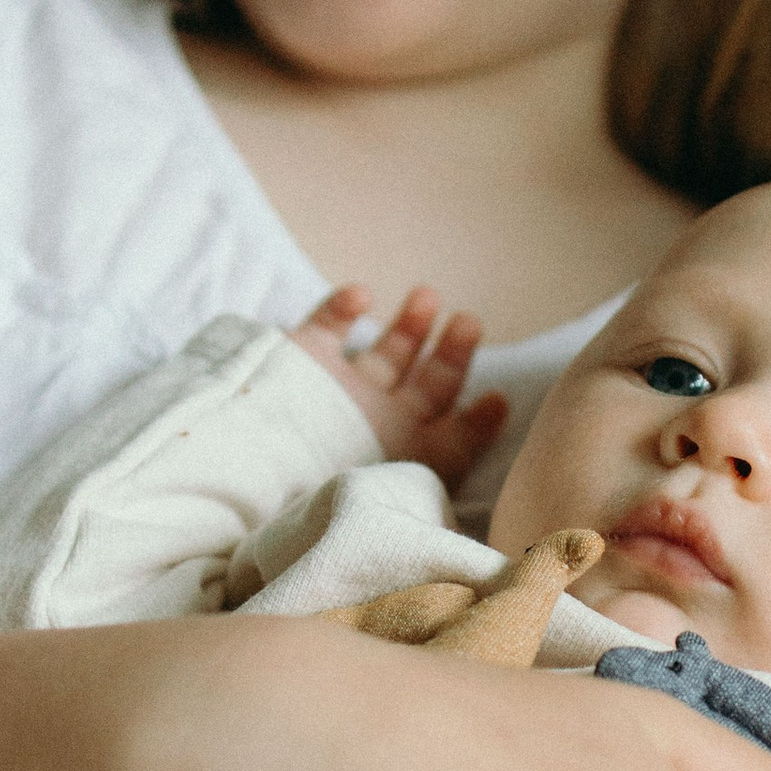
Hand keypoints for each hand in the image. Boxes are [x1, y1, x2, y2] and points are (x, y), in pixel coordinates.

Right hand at [290, 283, 507, 484]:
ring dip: (409, 324)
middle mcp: (377, 423)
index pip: (448, 436)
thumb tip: (501, 409)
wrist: (268, 471)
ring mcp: (340, 392)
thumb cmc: (351, 476)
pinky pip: (325, 328)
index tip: (498, 398)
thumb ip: (459, 443)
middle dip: (451, 354)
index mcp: (404, 454)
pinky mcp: (302, 362)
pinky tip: (361, 295)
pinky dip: (342, 307)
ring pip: (383, 353)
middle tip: (470, 323)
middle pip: (424, 386)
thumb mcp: (417, 469)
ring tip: (428, 297)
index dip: (476, 420)